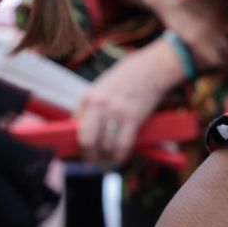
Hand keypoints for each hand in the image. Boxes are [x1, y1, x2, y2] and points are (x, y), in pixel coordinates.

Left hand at [74, 41, 184, 165]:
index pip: (74, 127)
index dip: (77, 142)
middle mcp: (99, 105)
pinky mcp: (133, 118)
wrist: (153, 67)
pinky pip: (122, 145)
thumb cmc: (128, 76)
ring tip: (109, 155)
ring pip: (105, 146)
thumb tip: (82, 128)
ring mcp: (116, 112)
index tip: (81, 149)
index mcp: (89, 97)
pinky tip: (120, 155)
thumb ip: (92, 106)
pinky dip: (120, 155)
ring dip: (107, 155)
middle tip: (92, 159)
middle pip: (86, 141)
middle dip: (88, 155)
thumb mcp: (103, 87)